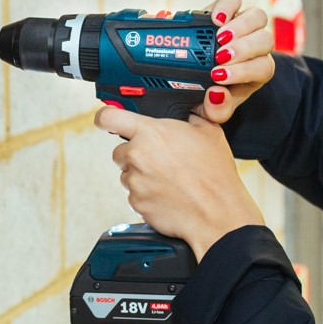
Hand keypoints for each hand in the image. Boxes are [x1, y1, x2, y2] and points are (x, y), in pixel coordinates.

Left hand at [95, 104, 263, 259]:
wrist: (217, 213)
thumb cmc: (215, 174)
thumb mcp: (209, 131)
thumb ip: (188, 116)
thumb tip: (183, 111)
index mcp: (150, 132)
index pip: (108, 117)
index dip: (106, 117)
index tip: (107, 120)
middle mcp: (136, 155)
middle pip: (119, 151)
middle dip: (135, 154)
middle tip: (159, 160)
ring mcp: (134, 180)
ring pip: (127, 174)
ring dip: (141, 176)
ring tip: (168, 180)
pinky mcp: (135, 202)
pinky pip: (134, 195)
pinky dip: (146, 194)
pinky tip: (167, 194)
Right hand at [199, 0, 275, 124]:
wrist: (186, 71)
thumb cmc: (204, 92)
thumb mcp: (210, 110)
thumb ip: (217, 110)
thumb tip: (217, 94)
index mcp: (256, 72)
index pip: (263, 68)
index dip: (243, 71)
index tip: (218, 76)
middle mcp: (255, 47)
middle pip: (265, 40)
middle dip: (244, 49)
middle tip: (220, 56)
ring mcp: (243, 25)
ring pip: (257, 17)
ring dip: (240, 27)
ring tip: (219, 37)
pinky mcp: (227, 10)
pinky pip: (233, 0)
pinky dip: (225, 7)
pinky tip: (214, 19)